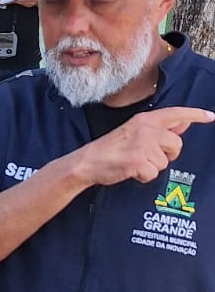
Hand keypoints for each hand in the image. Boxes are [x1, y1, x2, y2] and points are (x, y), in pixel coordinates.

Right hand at [78, 107, 213, 186]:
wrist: (88, 161)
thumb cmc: (112, 148)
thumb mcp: (135, 131)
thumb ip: (161, 128)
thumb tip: (184, 123)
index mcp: (146, 119)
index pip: (176, 114)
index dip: (196, 115)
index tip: (211, 116)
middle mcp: (147, 129)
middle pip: (176, 144)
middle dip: (167, 154)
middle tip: (147, 156)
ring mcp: (143, 145)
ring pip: (165, 162)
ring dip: (152, 167)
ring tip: (134, 163)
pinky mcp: (138, 161)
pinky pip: (153, 174)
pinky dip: (143, 177)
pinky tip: (131, 171)